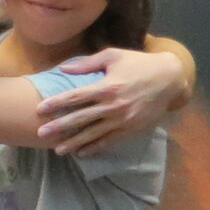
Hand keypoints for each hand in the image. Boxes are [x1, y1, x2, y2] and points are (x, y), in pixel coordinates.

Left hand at [37, 45, 187, 155]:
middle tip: (40, 133)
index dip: (56, 103)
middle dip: (59, 127)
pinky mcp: (130, 129)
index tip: (40, 109)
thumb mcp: (114, 56)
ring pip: (93, 134)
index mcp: (107, 86)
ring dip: (74, 143)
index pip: (75, 97)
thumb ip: (87, 63)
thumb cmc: (139, 64)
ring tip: (57, 150)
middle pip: (80, 118)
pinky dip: (94, 148)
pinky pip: (109, 141)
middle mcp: (113, 105)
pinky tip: (81, 153)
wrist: (169, 79)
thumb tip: (63, 68)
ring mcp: (122, 120)